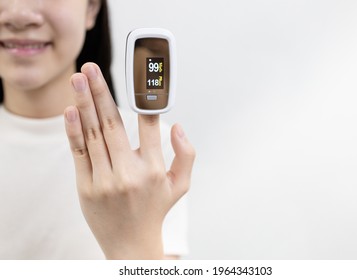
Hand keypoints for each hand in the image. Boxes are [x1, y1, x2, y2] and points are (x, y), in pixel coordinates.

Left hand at [63, 63, 194, 258]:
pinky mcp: (86, 187)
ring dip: (85, 103)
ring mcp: (105, 180)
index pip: (150, 125)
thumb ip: (186, 155)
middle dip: (102, 92)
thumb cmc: (156, 209)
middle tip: (92, 68)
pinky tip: (71, 109)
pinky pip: (79, 153)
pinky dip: (74, 130)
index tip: (138, 75)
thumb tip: (177, 125)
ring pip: (93, 134)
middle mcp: (129, 173)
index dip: (144, 97)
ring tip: (79, 78)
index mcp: (154, 169)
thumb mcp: (181, 185)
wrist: (130, 243)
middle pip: (113, 124)